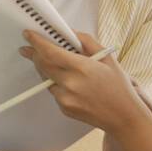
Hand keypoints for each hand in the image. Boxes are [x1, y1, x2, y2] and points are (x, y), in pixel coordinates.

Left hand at [19, 30, 151, 150]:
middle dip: (34, 54)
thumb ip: (86, 42)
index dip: (36, 42)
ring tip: (58, 66)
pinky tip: (72, 84)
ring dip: (46, 69)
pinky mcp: (64, 108)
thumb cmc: (118, 86)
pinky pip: (54, 91)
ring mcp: (65, 98)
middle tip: (29, 48)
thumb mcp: (107, 58)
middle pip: (42, 64)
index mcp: (82, 68)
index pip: (50, 52)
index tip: (28, 34)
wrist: (123, 117)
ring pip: (46, 78)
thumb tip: (69, 33)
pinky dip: (57, 83)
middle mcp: (70, 83)